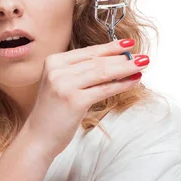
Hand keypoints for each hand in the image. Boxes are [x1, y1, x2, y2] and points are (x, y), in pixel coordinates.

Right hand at [24, 39, 147, 158]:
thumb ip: (80, 72)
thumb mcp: (61, 85)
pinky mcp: (74, 101)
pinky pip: (104, 89)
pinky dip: (121, 84)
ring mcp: (64, 85)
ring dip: (125, 68)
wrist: (38, 137)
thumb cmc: (52, 112)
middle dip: (122, 58)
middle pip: (97, 61)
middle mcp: (57, 71)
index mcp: (53, 62)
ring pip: (102, 72)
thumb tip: (114, 62)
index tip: (127, 44)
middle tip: (142, 57)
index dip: (110, 47)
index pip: (87, 52)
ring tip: (142, 65)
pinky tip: (133, 81)